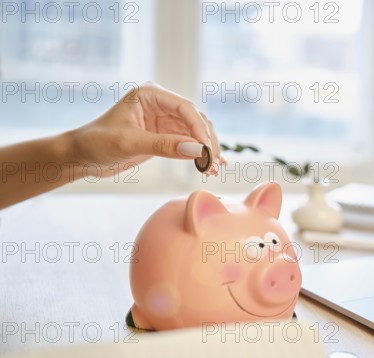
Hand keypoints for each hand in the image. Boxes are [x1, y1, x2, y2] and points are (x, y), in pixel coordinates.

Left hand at [70, 82, 223, 176]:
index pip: (184, 108)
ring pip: (196, 132)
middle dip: (206, 141)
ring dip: (206, 149)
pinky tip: (210, 167)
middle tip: (213, 163)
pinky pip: (189, 143)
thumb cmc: (97, 143)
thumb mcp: (129, 144)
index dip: (199, 128)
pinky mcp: (165, 135)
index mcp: (149, 94)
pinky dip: (199, 154)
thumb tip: (197, 150)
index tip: (206, 150)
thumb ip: (164, 145)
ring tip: (213, 169)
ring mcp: (164, 119)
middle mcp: (160, 103)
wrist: (82, 156)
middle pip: (195, 119)